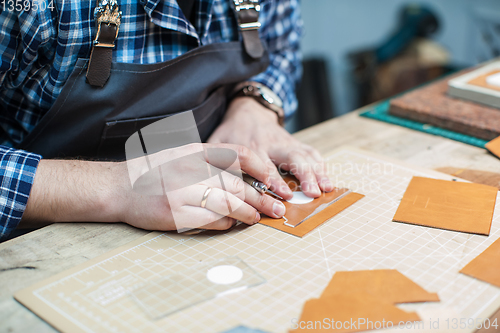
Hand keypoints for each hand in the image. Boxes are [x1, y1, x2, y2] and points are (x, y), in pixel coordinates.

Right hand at [22, 143, 287, 231]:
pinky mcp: (175, 214)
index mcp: (196, 151)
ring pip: (229, 203)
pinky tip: (230, 224)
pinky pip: (211, 220)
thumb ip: (209, 158)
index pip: (241, 155)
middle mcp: (192, 169)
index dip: (264, 170)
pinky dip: (226, 224)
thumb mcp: (181, 153)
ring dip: (247, 213)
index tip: (277, 183)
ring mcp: (183, 192)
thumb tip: (244, 174)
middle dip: (262, 198)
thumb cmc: (152, 170)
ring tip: (257, 218)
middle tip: (277, 208)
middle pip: (238, 184)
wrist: (117, 186)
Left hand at [208, 97, 333, 198]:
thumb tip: (201, 179)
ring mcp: (286, 143)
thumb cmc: (231, 131)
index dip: (275, 180)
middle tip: (313, 192)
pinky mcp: (295, 142)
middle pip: (292, 158)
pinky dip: (321, 165)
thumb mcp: (217, 141)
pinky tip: (328, 179)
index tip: (284, 194)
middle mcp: (272, 144)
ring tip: (326, 188)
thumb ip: (213, 158)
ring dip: (317, 172)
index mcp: (252, 146)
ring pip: (305, 155)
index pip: (265, 165)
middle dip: (304, 175)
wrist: (248, 110)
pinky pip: (311, 152)